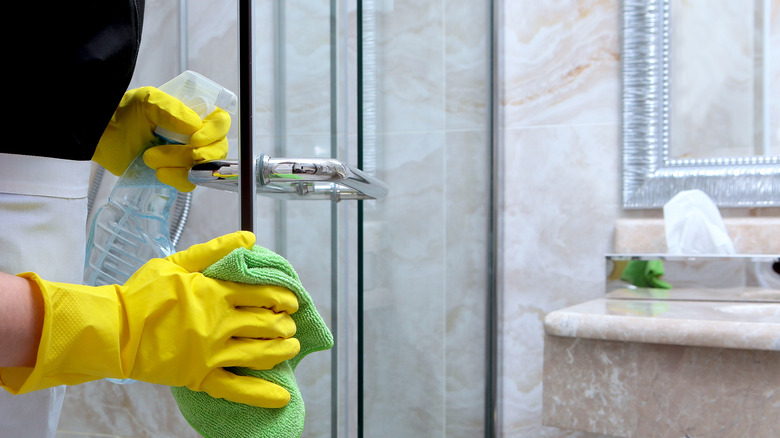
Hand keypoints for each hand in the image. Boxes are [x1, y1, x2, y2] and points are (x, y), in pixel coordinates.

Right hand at [0, 232, 299, 407]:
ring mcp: (211, 352)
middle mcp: (219, 323)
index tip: (291, 301)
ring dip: (283, 350)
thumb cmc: (143, 293)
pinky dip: (261, 395)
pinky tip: (282, 396)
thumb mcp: (177, 262)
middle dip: (285, 324)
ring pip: (260, 354)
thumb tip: (250, 237)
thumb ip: (215, 250)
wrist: (112, 330)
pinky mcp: (200, 376)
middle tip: (290, 324)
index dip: (283, 297)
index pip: (262, 294)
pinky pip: (237, 388)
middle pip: (267, 325)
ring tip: (292, 346)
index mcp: (215, 293)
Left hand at [92, 86, 230, 191]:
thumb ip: (171, 109)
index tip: (195, 139)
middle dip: (194, 154)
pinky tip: (157, 172)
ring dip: (178, 165)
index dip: (214, 134)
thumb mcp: (147, 100)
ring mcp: (188, 157)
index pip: (221, 123)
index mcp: (196, 115)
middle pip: (217, 150)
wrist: (104, 134)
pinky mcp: (177, 174)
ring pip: (203, 169)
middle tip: (173, 151)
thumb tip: (195, 126)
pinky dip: (175, 179)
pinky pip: (189, 183)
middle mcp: (197, 136)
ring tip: (150, 157)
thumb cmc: (126, 112)